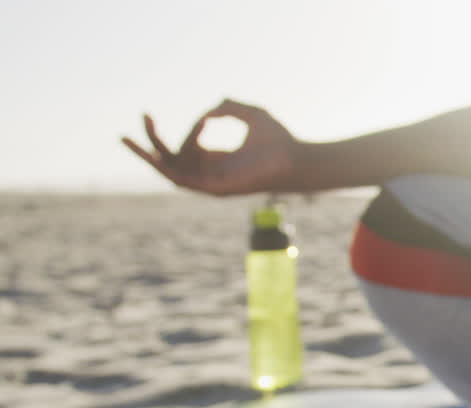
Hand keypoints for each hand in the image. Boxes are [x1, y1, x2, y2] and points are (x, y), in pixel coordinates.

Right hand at [121, 99, 298, 195]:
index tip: (206, 117)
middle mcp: (212, 172)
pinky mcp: (214, 189)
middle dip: (151, 140)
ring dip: (147, 156)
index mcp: (219, 159)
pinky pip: (182, 180)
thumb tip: (209, 111)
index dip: (190, 130)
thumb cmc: (279, 140)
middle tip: (141, 117)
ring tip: (126, 138)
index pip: (188, 148)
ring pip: (169, 172)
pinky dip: (169, 164)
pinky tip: (159, 151)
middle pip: (171, 160)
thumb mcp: (251, 114)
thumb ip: (229, 107)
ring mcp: (211, 182)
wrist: (296, 158)